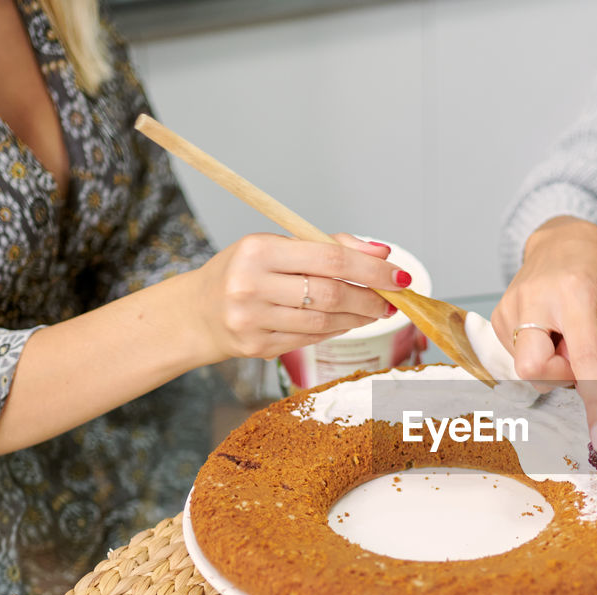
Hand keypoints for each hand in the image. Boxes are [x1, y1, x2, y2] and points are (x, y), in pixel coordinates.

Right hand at [186, 232, 408, 360]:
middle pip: (331, 294)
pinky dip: (336, 331)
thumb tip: (381, 253)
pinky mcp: (257, 347)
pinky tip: (346, 322)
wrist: (198, 312)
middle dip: (370, 298)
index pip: (329, 259)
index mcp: (258, 250)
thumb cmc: (244, 272)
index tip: (399, 276)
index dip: (371, 269)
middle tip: (390, 299)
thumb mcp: (277, 246)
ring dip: (358, 318)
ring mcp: (252, 320)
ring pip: (324, 322)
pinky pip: (311, 339)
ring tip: (373, 311)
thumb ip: (329, 246)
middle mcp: (251, 285)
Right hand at [492, 216, 596, 449]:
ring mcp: (508, 309)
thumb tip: (580, 386)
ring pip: (529, 369)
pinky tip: (547, 328)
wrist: (562, 241)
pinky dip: (539, 353)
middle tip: (575, 352)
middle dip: (559, 377)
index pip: (583, 360)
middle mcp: (533, 300)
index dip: (594, 401)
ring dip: (552, 361)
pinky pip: (520, 358)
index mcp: (574, 295)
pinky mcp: (496, 318)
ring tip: (562, 329)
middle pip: (535, 371)